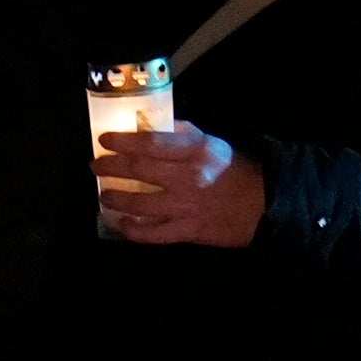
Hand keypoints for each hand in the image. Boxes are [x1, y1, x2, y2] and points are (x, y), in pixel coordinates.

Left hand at [91, 114, 267, 247]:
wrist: (265, 205)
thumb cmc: (236, 170)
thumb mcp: (212, 143)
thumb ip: (182, 134)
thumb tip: (150, 127)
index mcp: (195, 150)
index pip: (150, 142)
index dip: (122, 141)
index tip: (104, 140)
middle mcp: (187, 177)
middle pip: (138, 171)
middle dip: (110, 168)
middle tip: (96, 165)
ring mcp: (186, 206)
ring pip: (139, 204)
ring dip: (115, 199)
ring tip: (104, 195)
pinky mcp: (187, 230)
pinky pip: (153, 234)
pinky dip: (133, 230)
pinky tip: (122, 224)